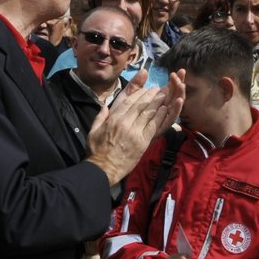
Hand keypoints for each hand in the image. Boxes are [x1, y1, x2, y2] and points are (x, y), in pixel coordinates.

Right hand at [85, 69, 185, 185]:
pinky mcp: (142, 142)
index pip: (129, 101)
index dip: (138, 94)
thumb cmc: (97, 151)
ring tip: (163, 95)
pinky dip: (159, 117)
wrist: (104, 169)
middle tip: (157, 89)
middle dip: (150, 96)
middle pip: (140, 105)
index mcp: (113, 119)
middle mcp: (125, 123)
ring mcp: (135, 133)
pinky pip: (153, 126)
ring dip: (157, 103)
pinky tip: (165, 109)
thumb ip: (100, 117)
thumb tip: (105, 106)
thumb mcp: (93, 131)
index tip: (145, 89)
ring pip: (148, 114)